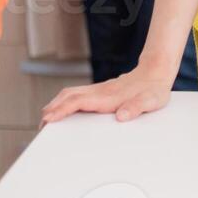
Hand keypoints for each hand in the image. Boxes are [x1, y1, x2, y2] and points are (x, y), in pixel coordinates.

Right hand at [41, 65, 173, 124]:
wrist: (156, 73)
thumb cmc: (153, 89)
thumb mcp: (150, 101)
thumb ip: (136, 108)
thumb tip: (121, 116)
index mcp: (107, 96)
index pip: (78, 101)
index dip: (61, 110)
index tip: (48, 119)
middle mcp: (100, 91)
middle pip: (68, 96)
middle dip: (52, 109)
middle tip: (42, 125)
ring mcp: (99, 90)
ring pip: (71, 94)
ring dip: (56, 104)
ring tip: (47, 119)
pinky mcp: (101, 91)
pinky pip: (77, 95)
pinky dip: (65, 102)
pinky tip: (64, 110)